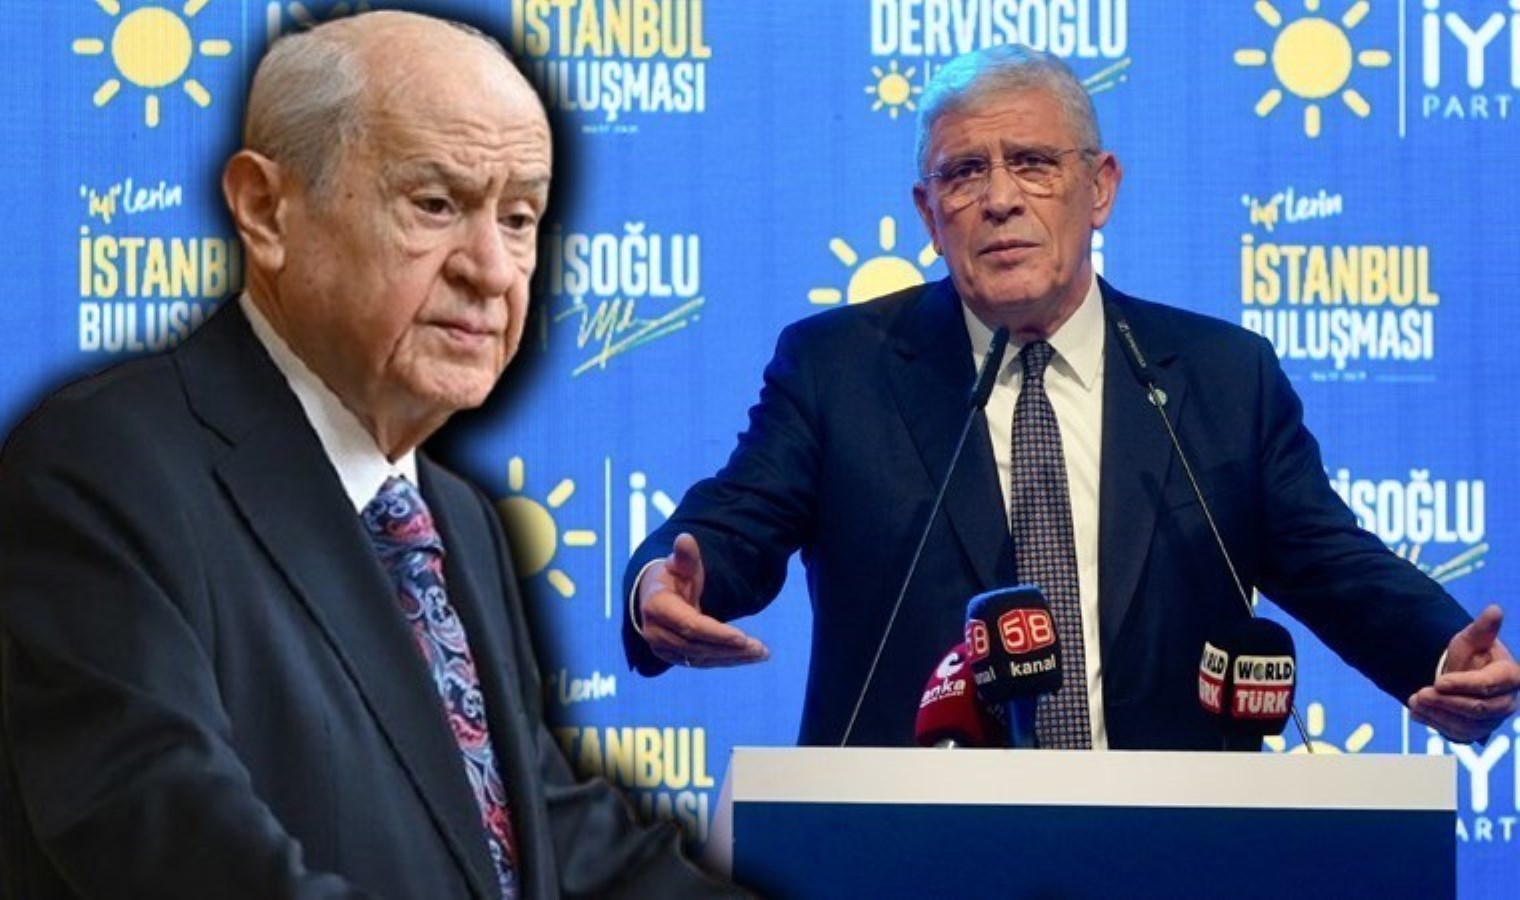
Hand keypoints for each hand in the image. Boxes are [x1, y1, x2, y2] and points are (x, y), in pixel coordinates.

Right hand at [637, 533, 768, 668]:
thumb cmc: (674, 577)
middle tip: (760, 649)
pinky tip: (748, 657)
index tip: (742, 637)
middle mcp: (656, 632)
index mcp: (657, 607)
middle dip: (730, 648)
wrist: (656, 598)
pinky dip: (726, 660)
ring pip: (702, 658)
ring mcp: (663, 649)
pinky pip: (703, 662)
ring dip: (733, 657)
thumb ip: (685, 556)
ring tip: (761, 653)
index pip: (690, 625)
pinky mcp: (674, 658)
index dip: (716, 633)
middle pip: (698, 646)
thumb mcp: (680, 564)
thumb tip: (685, 539)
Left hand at [1408, 604, 1519, 742]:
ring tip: (1414, 701)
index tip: (1439, 681)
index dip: (1464, 684)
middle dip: (1447, 702)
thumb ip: (1482, 629)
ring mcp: (1493, 720)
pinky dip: (1435, 724)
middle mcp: (1507, 702)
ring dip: (1437, 714)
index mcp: (1510, 677)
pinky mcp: (1477, 731)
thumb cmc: (1469, 655)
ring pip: (1467, 724)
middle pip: (1479, 708)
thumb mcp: (1471, 639)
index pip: (1488, 685)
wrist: (1459, 675)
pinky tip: (1417, 713)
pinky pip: (1458, 734)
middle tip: (1419, 694)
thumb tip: (1494, 609)